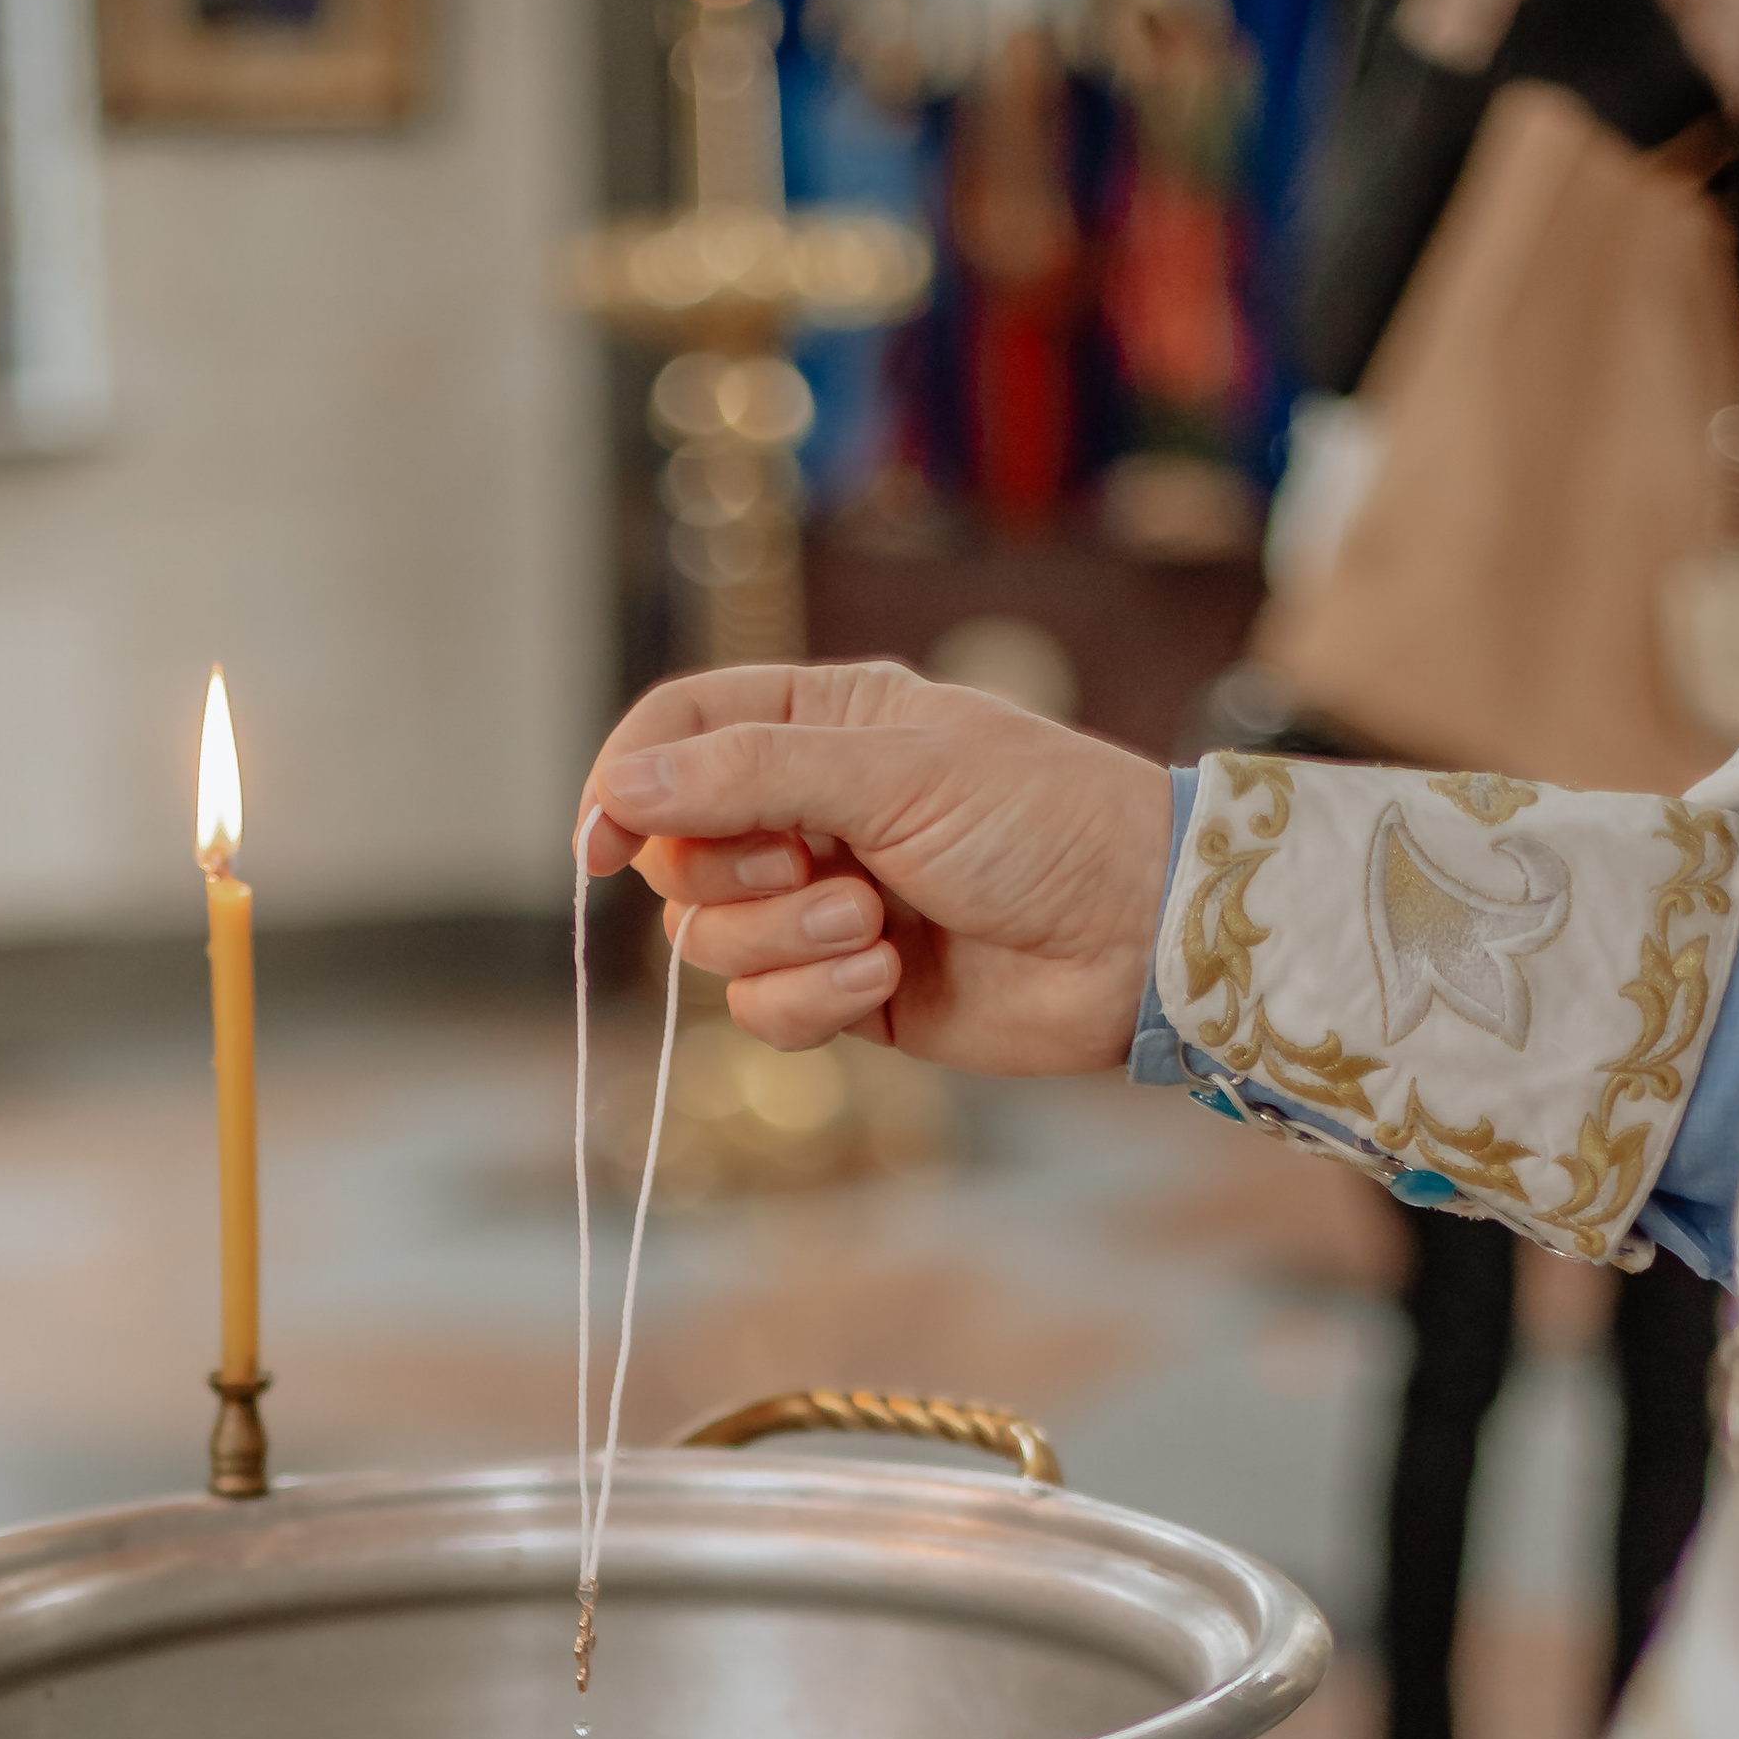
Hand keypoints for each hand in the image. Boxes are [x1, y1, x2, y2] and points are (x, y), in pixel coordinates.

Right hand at [579, 660, 1172, 1078]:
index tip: (600, 843)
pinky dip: (813, 1002)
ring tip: (874, 929)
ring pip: (711, 943)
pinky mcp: (845, 992)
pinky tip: (888, 980)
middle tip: (812, 870)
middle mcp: (807, 811)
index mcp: (817, 725)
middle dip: (728, 877)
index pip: (674, 735)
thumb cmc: (1042, 822)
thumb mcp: (892, 772)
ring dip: (782, 944)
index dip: (623, 785)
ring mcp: (821, 906)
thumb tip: (622, 784)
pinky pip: (763, 1012)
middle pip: (676, 853)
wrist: (1139, 937)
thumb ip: (748, 774)